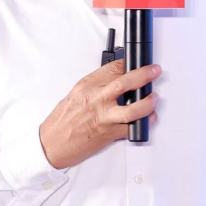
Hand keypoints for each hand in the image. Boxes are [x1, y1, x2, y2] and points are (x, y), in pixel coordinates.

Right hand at [39, 60, 159, 168]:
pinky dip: (144, 123)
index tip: (136, 62)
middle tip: (154, 71)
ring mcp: (104, 118)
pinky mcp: (108, 134)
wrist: (52, 144)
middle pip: (124, 83)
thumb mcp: (76, 94)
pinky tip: (150, 118)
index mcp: (87, 87)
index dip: (128, 63)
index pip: (112, 68)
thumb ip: (96, 85)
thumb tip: (116, 77)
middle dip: (143, 75)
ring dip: (148, 102)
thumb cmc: (62, 121)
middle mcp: (96, 100)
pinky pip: (131, 128)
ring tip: (154, 98)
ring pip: (132, 109)